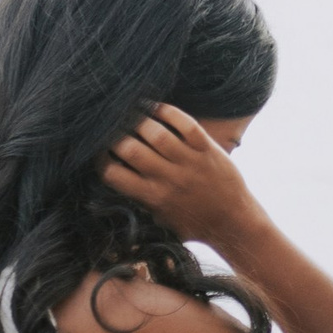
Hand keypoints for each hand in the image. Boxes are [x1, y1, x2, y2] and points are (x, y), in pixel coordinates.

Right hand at [102, 105, 264, 254]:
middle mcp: (168, 178)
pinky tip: (155, 107)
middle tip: (112, 128)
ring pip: (154, 132)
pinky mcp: (206, 148)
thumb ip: (139, 203)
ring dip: (138, 119)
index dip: (99, 159)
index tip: (99, 151)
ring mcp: (188, 161)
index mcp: (152, 197)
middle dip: (114, 136)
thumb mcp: (160, 222)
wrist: (233, 223)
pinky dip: (167, 111)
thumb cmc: (194, 225)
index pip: (113, 173)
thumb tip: (114, 187)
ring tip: (130, 113)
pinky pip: (184, 123)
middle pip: (128, 148)